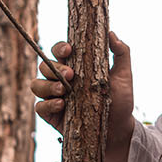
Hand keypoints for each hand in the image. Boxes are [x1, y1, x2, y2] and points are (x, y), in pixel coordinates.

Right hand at [31, 31, 134, 148]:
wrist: (119, 129)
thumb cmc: (120, 101)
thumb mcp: (124, 76)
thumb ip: (121, 54)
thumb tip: (111, 33)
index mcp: (75, 66)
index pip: (59, 51)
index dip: (60, 48)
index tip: (69, 49)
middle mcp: (61, 80)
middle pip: (45, 66)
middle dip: (55, 68)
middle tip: (71, 75)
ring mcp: (54, 97)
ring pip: (37, 84)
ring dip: (47, 85)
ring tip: (64, 90)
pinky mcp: (52, 114)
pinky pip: (39, 107)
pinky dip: (47, 104)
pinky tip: (61, 104)